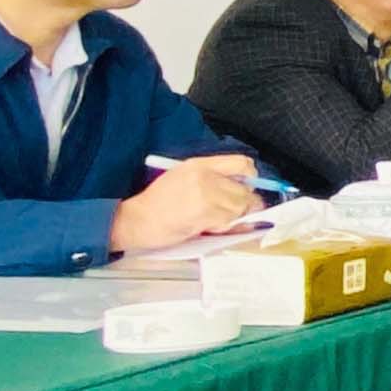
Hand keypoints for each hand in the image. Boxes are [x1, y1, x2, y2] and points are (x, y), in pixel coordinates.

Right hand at [111, 155, 261, 254]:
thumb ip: (212, 177)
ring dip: (235, 217)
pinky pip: (228, 221)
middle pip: (245, 189)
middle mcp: (205, 177)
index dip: (252, 176)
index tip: (251, 186)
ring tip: (218, 219)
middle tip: (239, 210)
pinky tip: (211, 226)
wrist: (139, 219)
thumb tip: (242, 186)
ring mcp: (205, 195)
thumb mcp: (183, 176)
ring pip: (240, 208)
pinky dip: (225, 226)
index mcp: (199, 164)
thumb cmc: (158, 202)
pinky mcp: (204, 214)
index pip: (241, 163)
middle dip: (247, 202)